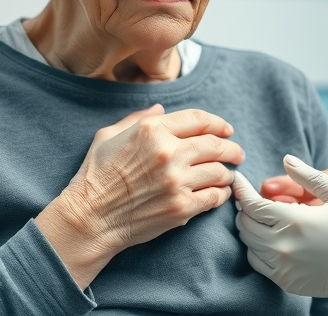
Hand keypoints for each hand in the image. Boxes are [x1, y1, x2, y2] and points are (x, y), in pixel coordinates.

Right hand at [37, 104, 244, 286]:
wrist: (90, 218)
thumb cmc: (96, 176)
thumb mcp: (110, 135)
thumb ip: (139, 119)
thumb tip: (161, 109)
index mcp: (153, 130)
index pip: (199, 119)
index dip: (218, 123)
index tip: (226, 130)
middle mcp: (169, 152)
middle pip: (215, 144)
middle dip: (231, 148)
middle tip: (237, 153)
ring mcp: (177, 181)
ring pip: (219, 171)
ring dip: (227, 172)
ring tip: (227, 174)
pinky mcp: (182, 207)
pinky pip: (214, 196)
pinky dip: (221, 194)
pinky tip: (219, 193)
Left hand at [233, 155, 327, 306]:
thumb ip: (309, 175)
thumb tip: (287, 158)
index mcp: (295, 221)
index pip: (252, 204)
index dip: (241, 190)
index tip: (238, 180)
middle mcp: (284, 246)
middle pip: (245, 224)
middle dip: (244, 208)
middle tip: (250, 198)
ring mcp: (284, 267)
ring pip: (248, 245)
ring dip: (249, 229)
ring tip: (259, 217)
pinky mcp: (287, 282)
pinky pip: (258, 264)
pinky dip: (256, 249)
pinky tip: (268, 239)